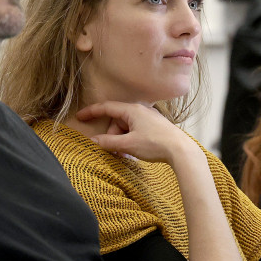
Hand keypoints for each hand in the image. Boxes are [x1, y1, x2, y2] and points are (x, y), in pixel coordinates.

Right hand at [75, 101, 192, 164]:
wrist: (181, 150)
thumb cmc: (156, 144)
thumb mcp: (128, 144)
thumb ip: (108, 142)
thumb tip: (93, 141)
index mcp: (132, 110)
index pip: (107, 107)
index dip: (91, 112)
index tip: (79, 116)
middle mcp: (141, 110)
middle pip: (117, 120)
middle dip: (111, 135)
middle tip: (113, 150)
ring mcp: (149, 118)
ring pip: (126, 127)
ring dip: (121, 140)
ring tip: (125, 154)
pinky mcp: (155, 126)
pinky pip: (136, 130)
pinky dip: (130, 140)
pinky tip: (133, 152)